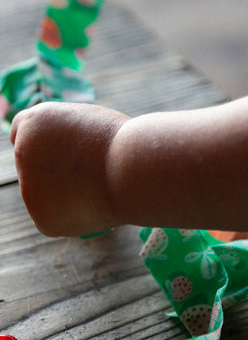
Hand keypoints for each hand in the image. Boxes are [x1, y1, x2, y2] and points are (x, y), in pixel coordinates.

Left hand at [10, 102, 129, 236]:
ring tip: (102, 185)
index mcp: (34, 122)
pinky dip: (77, 215)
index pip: (21, 133)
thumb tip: (61, 158)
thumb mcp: (91, 123)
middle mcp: (22, 153)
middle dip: (58, 171)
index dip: (43, 144)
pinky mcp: (43, 217)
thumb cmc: (124, 143)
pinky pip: (59, 217)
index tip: (59, 152)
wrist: (135, 170)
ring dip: (70, 193)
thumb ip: (66, 136)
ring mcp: (29, 188)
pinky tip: (97, 204)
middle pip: (35, 167)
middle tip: (93, 171)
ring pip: (48, 194)